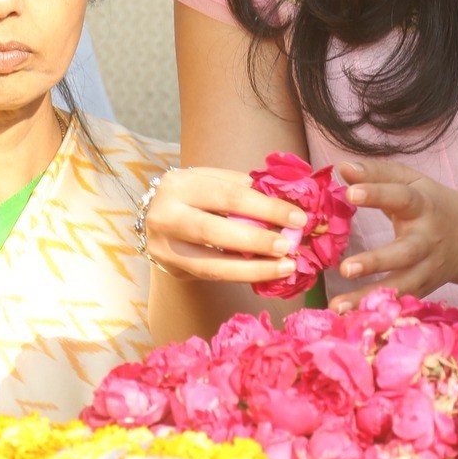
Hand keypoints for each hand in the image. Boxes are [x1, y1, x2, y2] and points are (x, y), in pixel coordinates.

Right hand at [142, 165, 306, 283]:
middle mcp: (165, 215)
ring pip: (212, 264)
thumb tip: (292, 206)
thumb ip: (247, 190)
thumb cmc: (198, 195)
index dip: (266, 208)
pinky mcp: (171, 269)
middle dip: (258, 240)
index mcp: (180, 183)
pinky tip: (267, 272)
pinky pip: (212, 276)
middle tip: (290, 246)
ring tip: (285, 266)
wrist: (158, 216)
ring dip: (254, 268)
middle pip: (215, 231)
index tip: (298, 217)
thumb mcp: (215, 182)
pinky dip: (243, 275)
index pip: (229, 196)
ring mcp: (164, 246)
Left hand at [330, 158, 457, 308]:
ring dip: (370, 297)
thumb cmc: (432, 203)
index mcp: (423, 205)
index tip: (349, 193)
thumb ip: (377, 174)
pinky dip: (377, 312)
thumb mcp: (412, 181)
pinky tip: (350, 319)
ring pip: (401, 286)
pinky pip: (399, 302)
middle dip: (377, 261)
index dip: (377, 194)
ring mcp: (427, 269)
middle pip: (404, 252)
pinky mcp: (423, 289)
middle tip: (345, 268)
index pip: (400, 198)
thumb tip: (342, 168)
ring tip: (338, 306)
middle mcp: (427, 240)